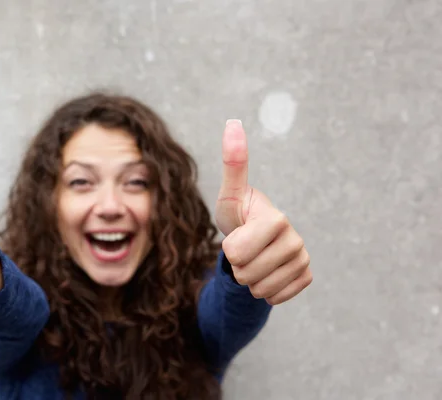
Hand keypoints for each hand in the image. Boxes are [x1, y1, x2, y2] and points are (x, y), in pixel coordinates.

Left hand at [215, 120, 311, 304]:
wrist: (254, 240)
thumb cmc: (238, 216)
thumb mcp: (230, 195)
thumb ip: (233, 163)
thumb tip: (232, 122)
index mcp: (277, 219)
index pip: (238, 252)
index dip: (230, 249)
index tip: (238, 235)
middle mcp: (296, 239)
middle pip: (247, 274)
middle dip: (238, 266)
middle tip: (245, 250)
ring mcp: (303, 259)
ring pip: (260, 289)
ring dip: (249, 280)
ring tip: (254, 260)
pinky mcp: (306, 276)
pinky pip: (275, 297)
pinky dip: (264, 290)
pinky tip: (267, 272)